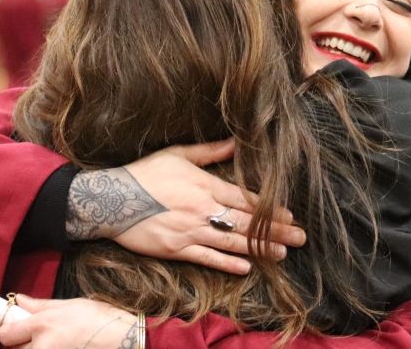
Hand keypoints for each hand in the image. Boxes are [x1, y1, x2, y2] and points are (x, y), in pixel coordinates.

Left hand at [0, 295, 138, 348]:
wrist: (126, 341)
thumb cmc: (103, 321)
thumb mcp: (71, 305)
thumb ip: (41, 305)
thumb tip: (19, 300)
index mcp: (44, 325)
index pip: (6, 333)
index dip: (10, 329)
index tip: (12, 327)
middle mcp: (43, 348)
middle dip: (26, 342)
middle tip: (46, 335)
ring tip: (62, 342)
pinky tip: (70, 347)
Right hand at [67, 138, 306, 274]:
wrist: (110, 199)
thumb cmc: (144, 173)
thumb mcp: (178, 154)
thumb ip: (210, 151)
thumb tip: (236, 142)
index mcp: (205, 185)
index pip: (245, 199)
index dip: (270, 208)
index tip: (290, 215)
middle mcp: (202, 210)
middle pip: (246, 222)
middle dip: (276, 230)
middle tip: (300, 237)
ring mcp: (190, 231)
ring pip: (232, 242)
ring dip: (260, 248)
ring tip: (282, 253)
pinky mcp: (176, 248)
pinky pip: (208, 258)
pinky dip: (228, 264)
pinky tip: (246, 267)